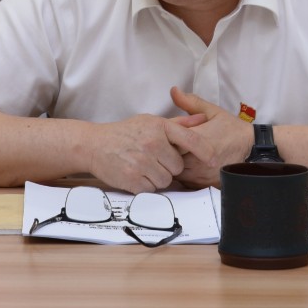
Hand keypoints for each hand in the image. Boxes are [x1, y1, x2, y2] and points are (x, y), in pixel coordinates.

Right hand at [83, 113, 209, 192]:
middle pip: (178, 166)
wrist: (94, 145)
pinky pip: (151, 189)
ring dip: (158, 178)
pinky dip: (146, 186)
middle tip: (154, 159)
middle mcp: (152, 143)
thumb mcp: (150, 122)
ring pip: (166, 180)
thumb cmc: (124, 133)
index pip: (189, 139)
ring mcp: (142, 162)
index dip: (204, 150)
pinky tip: (136, 175)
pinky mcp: (132, 179)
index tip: (213, 158)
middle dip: (169, 167)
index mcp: (158, 127)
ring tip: (144, 166)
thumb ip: (178, 124)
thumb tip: (203, 118)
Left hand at [169, 87, 252, 187]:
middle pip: (170, 158)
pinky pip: (185, 182)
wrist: (252, 149)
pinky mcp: (204, 184)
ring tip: (177, 154)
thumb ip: (191, 102)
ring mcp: (201, 174)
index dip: (165, 137)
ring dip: (173, 164)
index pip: (170, 140)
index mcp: (198, 139)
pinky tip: (187, 165)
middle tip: (169, 144)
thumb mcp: (213, 111)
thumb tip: (173, 90)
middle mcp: (198, 160)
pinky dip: (182, 174)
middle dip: (166, 151)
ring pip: (175, 172)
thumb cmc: (232, 129)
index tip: (166, 133)